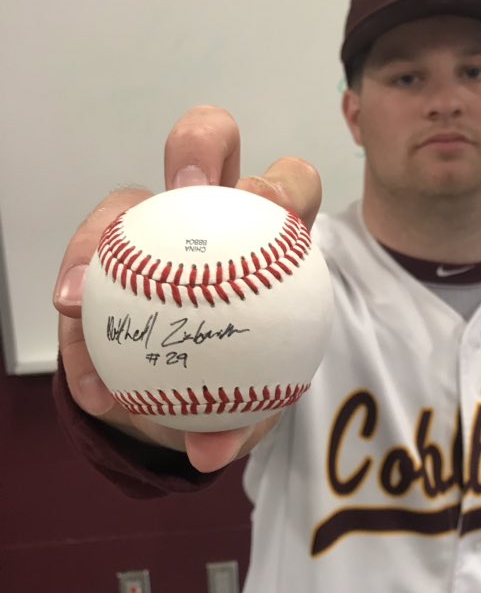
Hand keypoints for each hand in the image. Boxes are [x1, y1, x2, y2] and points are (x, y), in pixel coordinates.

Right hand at [53, 105, 322, 472]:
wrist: (171, 406)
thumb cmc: (227, 391)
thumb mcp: (243, 412)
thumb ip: (236, 423)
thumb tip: (208, 449)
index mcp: (268, 239)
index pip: (290, 187)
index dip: (285, 186)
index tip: (272, 214)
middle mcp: (209, 215)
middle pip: (209, 144)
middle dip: (200, 145)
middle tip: (187, 190)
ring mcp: (149, 230)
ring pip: (126, 198)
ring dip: (103, 234)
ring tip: (86, 296)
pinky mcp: (100, 258)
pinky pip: (83, 267)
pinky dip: (78, 315)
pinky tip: (77, 356)